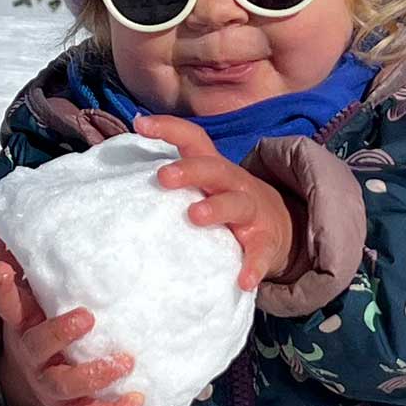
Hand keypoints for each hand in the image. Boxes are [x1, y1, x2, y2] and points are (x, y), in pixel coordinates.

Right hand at [0, 235, 142, 405]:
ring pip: (65, 384)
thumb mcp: (29, 293)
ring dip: (95, 375)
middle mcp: (32, 354)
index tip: (3, 268)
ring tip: (125, 362)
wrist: (31, 376)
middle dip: (60, 333)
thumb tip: (10, 210)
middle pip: (38, 346)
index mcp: (21, 322)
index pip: (5, 302)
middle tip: (87, 317)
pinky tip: (137, 398)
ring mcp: (50, 384)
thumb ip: (24, 257)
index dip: (3, 287)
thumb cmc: (39, 322)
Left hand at [135, 114, 294, 292]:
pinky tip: (243, 281)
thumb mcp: (207, 186)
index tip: (140, 124)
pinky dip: (252, 266)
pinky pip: (260, 254)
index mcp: (215, 168)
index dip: (169, 128)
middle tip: (163, 177)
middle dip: (189, 170)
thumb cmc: (228, 204)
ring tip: (195, 215)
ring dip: (217, 208)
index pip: (193, 140)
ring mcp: (252, 213)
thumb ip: (176, 182)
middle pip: (214, 169)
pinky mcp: (265, 242)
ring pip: (237, 204)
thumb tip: (121, 180)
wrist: (285, 226)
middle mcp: (234, 184)